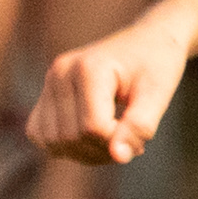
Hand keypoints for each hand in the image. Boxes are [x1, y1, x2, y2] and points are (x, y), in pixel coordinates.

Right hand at [29, 13, 193, 163]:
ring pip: (52, 140)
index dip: (119, 141)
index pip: (93, 127)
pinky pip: (38, 133)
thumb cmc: (156, 65)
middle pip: (70, 137)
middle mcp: (60, 73)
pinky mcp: (45, 93)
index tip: (142, 135)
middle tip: (130, 141)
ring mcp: (49, 82)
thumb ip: (140, 126)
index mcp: (88, 69)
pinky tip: (90, 138)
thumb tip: (119, 158)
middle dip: (102, 150)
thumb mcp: (159, 93)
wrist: (146, 40)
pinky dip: (63, 145)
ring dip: (83, 152)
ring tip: (111, 141)